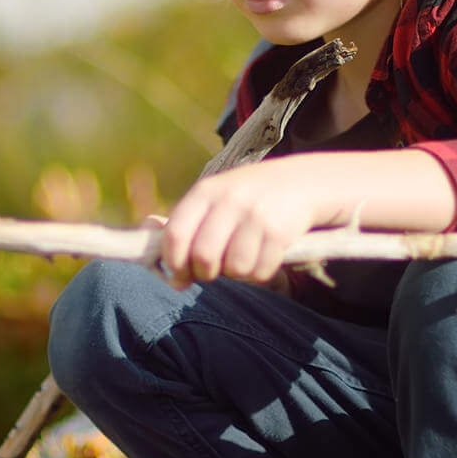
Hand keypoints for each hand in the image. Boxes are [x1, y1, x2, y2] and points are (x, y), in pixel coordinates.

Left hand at [153, 162, 327, 286]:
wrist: (305, 182)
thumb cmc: (248, 199)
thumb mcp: (215, 199)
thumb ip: (184, 223)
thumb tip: (151, 253)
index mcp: (205, 191)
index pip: (175, 235)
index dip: (173, 263)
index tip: (179, 276)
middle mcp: (229, 200)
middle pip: (203, 256)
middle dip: (205, 273)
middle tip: (214, 271)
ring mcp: (256, 215)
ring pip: (233, 268)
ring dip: (236, 274)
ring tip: (242, 259)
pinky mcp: (280, 231)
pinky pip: (260, 271)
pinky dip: (260, 273)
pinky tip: (264, 257)